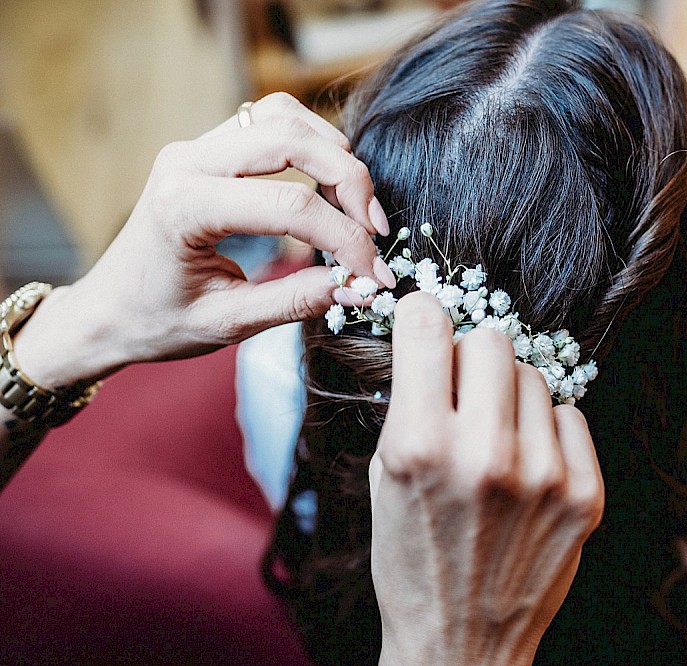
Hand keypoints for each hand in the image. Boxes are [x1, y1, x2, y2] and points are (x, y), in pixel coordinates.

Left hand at [14, 92, 394, 388]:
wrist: (108, 309)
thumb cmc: (157, 322)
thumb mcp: (228, 325)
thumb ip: (296, 302)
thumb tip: (359, 287)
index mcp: (183, 208)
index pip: (290, 207)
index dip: (345, 239)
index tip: (373, 274)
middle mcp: (187, 163)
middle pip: (291, 138)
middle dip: (349, 181)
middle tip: (375, 231)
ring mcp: (195, 148)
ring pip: (284, 116)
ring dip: (333, 153)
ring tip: (356, 206)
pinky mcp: (207, 148)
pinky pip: (270, 122)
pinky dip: (312, 144)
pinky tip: (328, 186)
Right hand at [369, 292, 604, 665]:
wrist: (463, 646)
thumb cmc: (413, 561)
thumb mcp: (386, 480)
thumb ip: (411, 405)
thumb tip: (436, 340)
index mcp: (419, 446)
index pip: (428, 325)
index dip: (423, 316)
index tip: (427, 322)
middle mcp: (484, 454)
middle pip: (492, 339)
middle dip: (471, 357)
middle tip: (464, 391)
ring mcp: (542, 475)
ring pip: (534, 374)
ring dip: (510, 395)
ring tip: (496, 440)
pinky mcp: (584, 495)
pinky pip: (569, 415)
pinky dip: (547, 430)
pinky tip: (528, 466)